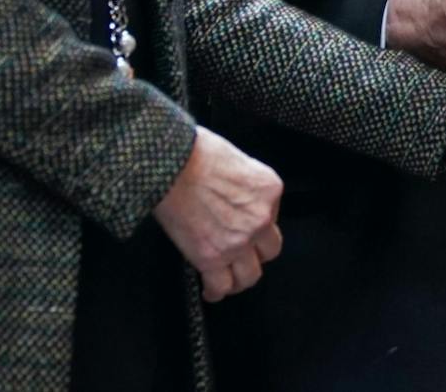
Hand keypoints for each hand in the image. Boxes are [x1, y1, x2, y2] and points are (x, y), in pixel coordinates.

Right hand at [152, 127, 283, 301]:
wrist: (171, 164)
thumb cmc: (196, 152)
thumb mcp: (238, 160)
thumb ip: (246, 186)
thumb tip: (236, 198)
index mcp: (270, 190)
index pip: (274, 218)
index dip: (258, 225)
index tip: (244, 227)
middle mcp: (261, 218)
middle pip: (269, 251)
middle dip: (255, 254)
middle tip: (241, 255)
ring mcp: (238, 241)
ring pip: (250, 276)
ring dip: (239, 278)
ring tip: (228, 278)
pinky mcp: (212, 257)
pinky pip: (221, 287)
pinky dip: (216, 292)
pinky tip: (210, 291)